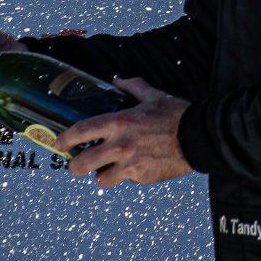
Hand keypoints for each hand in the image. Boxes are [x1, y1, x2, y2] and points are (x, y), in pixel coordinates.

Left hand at [59, 82, 191, 188]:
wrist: (200, 138)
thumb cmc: (177, 115)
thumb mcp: (154, 96)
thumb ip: (133, 87)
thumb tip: (118, 80)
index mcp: (119, 123)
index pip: (81, 131)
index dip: (65, 139)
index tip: (59, 143)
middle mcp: (120, 146)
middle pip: (82, 164)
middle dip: (76, 167)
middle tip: (78, 165)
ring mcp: (130, 165)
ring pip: (101, 180)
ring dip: (103, 176)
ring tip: (109, 171)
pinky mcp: (142, 177)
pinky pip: (127, 181)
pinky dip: (129, 176)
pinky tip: (138, 168)